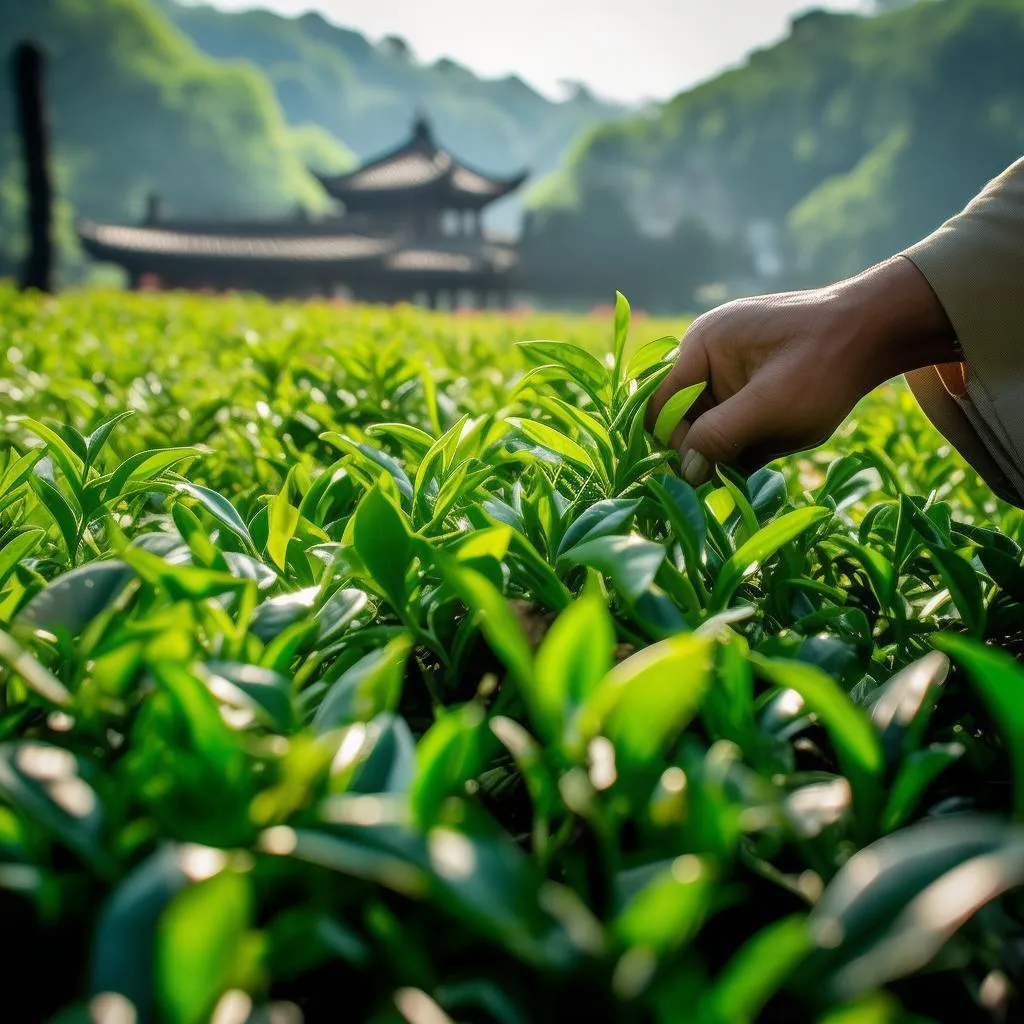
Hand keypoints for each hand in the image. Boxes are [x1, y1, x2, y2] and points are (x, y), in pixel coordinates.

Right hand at [645, 256, 959, 484]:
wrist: (882, 331)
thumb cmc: (826, 362)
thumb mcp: (771, 405)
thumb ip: (720, 437)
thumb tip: (684, 472)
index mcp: (702, 346)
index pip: (659, 406)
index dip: (673, 444)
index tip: (699, 477)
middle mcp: (707, 356)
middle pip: (683, 418)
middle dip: (707, 449)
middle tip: (735, 474)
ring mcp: (730, 369)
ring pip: (710, 426)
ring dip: (733, 448)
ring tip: (769, 450)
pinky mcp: (752, 385)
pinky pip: (733, 422)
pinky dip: (750, 441)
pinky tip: (777, 441)